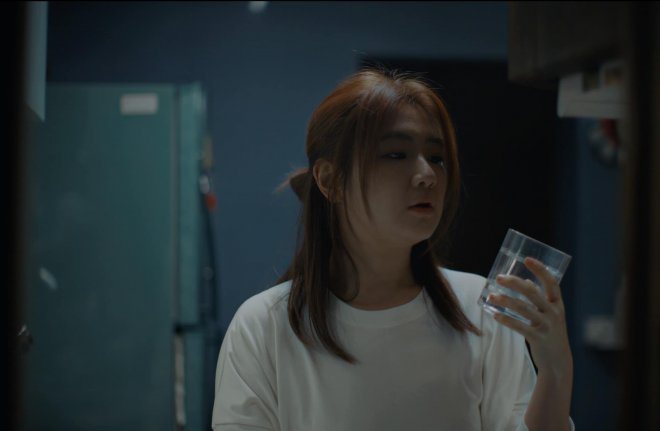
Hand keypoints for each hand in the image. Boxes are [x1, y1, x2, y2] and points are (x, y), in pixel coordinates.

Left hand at [487, 257, 572, 376]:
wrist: (558, 360)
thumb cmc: (549, 331)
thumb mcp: (549, 314)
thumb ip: (539, 299)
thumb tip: (525, 281)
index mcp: (558, 304)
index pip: (552, 282)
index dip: (540, 270)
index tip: (527, 259)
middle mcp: (554, 313)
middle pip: (533, 293)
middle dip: (514, 283)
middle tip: (498, 278)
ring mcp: (547, 326)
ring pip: (523, 309)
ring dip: (505, 301)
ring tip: (491, 296)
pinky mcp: (538, 338)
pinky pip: (520, 327)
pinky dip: (506, 320)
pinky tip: (495, 315)